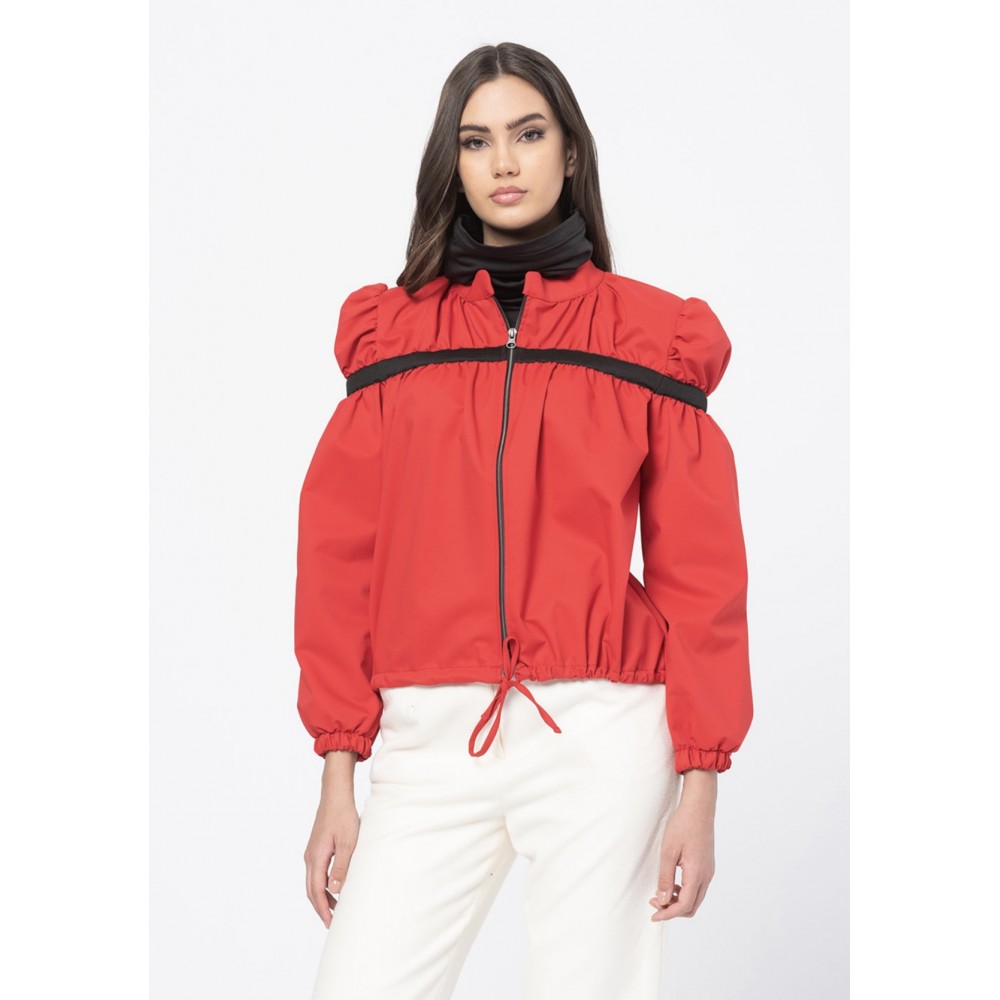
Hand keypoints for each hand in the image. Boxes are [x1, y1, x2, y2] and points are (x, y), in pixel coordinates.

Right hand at [304, 792, 360, 927]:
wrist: (335, 795)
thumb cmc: (343, 816)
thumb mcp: (348, 842)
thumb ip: (342, 867)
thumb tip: (334, 891)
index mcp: (316, 858)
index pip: (316, 891)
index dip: (323, 909)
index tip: (330, 923)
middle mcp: (310, 857)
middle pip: (311, 889)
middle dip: (321, 907)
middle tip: (332, 923)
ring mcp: (311, 852)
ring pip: (313, 881)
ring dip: (322, 897)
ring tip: (336, 909)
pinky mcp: (316, 847)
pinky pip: (317, 872)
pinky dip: (323, 885)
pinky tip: (334, 887)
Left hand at [649, 779, 716, 921]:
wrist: (699, 807)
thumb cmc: (683, 825)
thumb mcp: (668, 851)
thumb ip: (665, 878)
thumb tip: (662, 900)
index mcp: (697, 874)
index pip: (684, 905)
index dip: (668, 914)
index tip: (653, 915)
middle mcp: (706, 876)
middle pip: (691, 907)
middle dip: (672, 910)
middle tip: (654, 903)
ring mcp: (709, 871)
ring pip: (695, 898)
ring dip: (678, 901)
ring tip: (660, 893)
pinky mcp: (707, 866)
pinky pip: (697, 888)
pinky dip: (684, 892)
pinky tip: (671, 883)